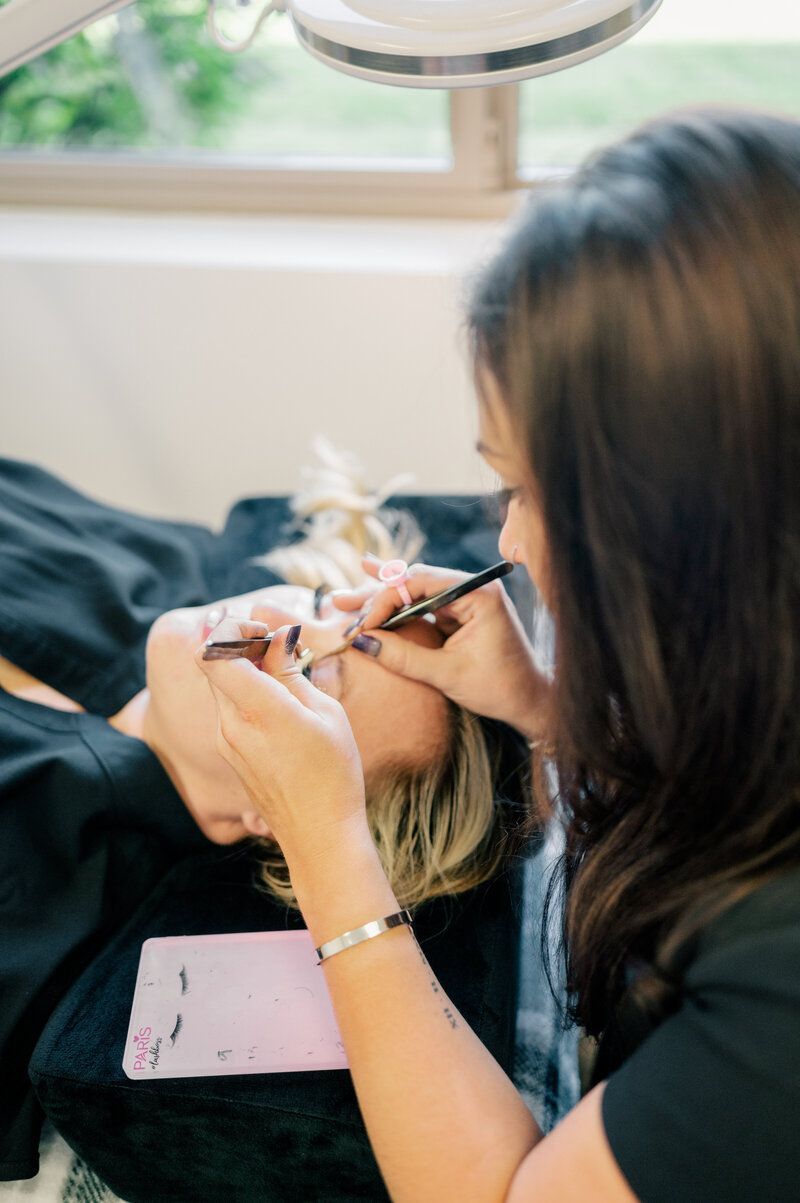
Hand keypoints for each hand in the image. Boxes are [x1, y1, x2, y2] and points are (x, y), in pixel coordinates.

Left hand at [193, 624, 368, 870]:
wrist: (319, 836)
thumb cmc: (334, 773)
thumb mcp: (325, 713)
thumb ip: (291, 672)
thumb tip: (277, 637)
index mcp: (257, 708)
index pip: (212, 651)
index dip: (232, 629)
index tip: (264, 631)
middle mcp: (231, 723)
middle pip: (213, 664)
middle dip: (240, 646)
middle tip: (278, 648)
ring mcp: (226, 741)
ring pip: (221, 687)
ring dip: (244, 671)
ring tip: (284, 676)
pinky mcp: (230, 754)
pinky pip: (229, 710)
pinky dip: (246, 695)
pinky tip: (279, 706)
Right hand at [332, 560, 549, 740]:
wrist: (532, 702)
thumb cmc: (500, 688)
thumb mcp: (448, 674)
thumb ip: (404, 656)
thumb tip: (361, 641)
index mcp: (478, 594)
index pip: (421, 582)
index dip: (385, 600)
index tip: (361, 624)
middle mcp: (472, 588)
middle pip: (413, 582)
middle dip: (375, 596)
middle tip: (340, 606)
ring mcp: (465, 599)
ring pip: (413, 592)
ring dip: (379, 600)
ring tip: (341, 601)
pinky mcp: (458, 614)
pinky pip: (421, 605)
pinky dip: (396, 606)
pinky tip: (369, 576)